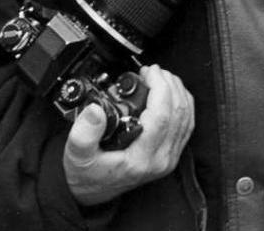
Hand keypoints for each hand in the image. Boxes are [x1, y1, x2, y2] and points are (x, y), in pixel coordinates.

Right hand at [63, 64, 194, 205]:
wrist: (92, 192)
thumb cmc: (87, 173)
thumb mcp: (76, 154)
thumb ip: (83, 133)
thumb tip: (95, 110)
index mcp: (140, 158)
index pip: (161, 117)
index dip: (160, 88)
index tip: (149, 72)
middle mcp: (160, 159)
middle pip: (178, 113)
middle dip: (169, 84)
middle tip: (153, 71)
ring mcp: (168, 157)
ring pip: (186, 116)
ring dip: (177, 90)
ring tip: (161, 77)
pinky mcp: (171, 154)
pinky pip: (186, 124)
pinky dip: (181, 103)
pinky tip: (170, 92)